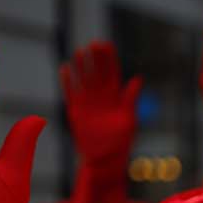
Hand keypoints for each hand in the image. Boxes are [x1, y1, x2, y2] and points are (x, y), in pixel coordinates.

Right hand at [62, 41, 139, 168]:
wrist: (105, 158)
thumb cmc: (121, 140)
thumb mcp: (129, 118)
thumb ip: (131, 98)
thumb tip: (138, 78)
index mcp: (115, 96)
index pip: (111, 72)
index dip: (109, 58)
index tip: (106, 44)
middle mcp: (101, 96)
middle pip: (96, 72)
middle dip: (94, 58)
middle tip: (92, 44)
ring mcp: (87, 101)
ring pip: (83, 79)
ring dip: (80, 66)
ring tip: (79, 51)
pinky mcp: (76, 109)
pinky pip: (70, 92)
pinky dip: (67, 81)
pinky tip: (65, 68)